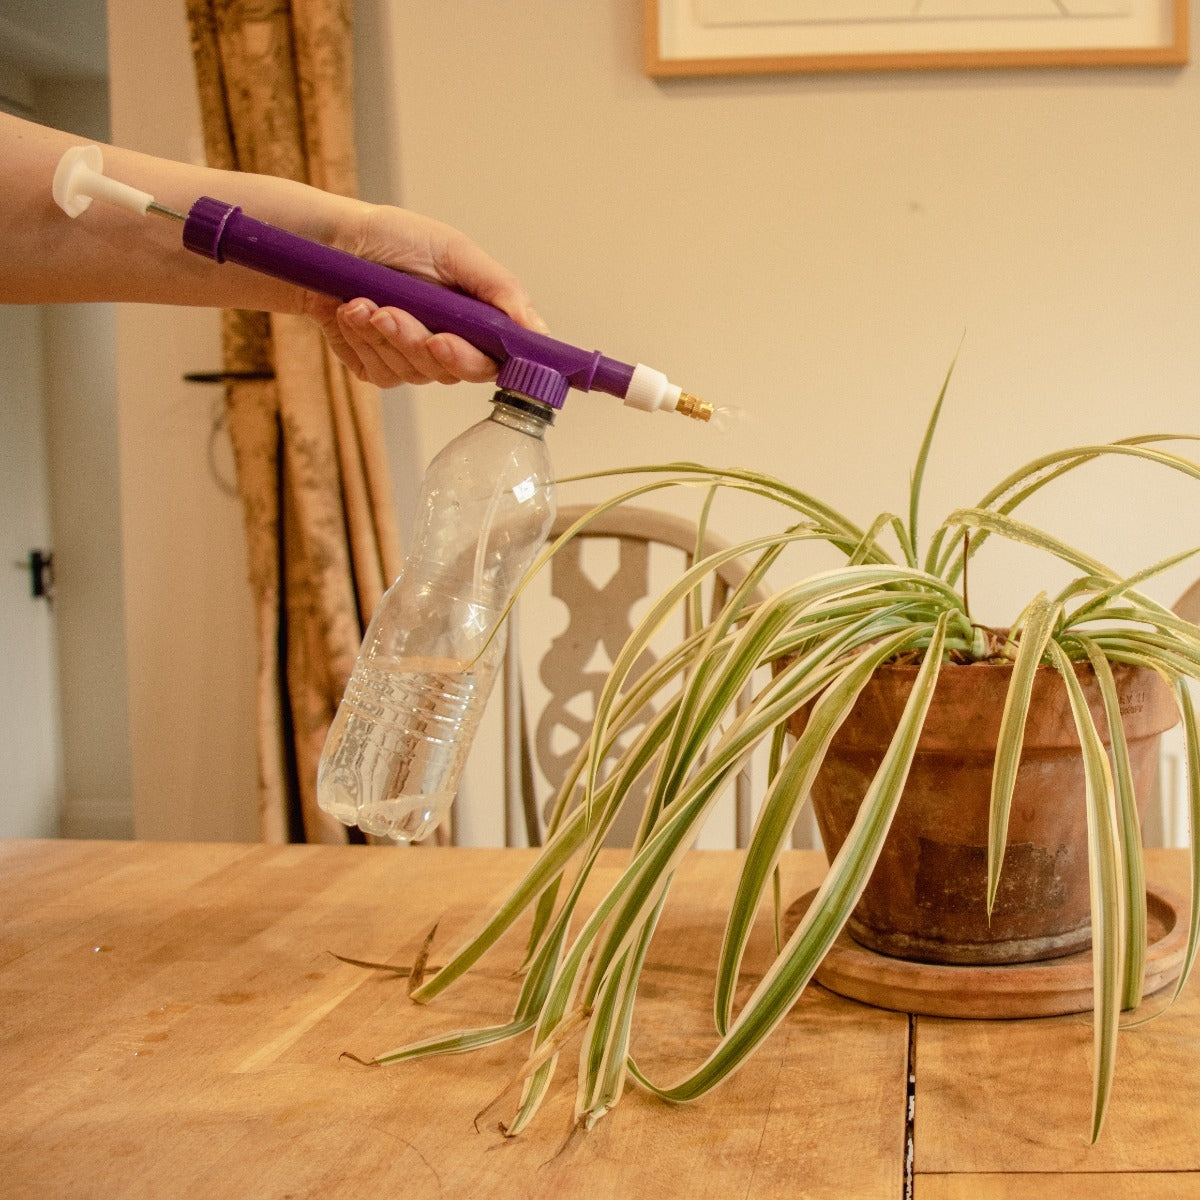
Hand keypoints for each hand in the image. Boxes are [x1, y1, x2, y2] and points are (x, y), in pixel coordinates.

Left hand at [306, 205, 547, 387]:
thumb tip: (538, 329)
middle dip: (418, 342)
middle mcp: (449, 343)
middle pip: (453, 372)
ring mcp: (412, 360)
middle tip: (391, 313)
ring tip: (364, 301)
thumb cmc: (392, 238)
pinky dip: (362, 339)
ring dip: (384, 334)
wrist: (328, 242)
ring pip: (412, 373)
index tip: (446, 341)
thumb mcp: (453, 250)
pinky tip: (350, 311)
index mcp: (475, 319)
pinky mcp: (378, 367)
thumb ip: (499, 289)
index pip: (494, 360)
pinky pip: (380, 372)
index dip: (475, 359)